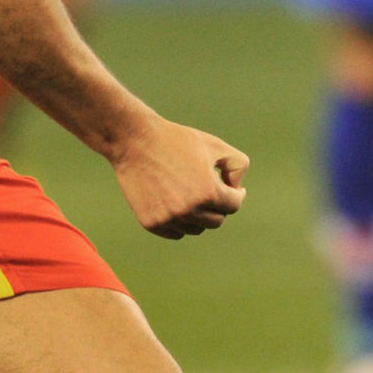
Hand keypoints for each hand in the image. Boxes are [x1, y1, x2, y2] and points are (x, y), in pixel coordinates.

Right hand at [109, 113, 249, 238]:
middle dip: (218, 205)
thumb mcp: (214, 144)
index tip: (232, 188)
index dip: (236, 194)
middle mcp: (188, 210)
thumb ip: (238, 165)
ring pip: (196, 228)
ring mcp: (169, 218)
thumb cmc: (176, 140)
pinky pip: (176, 232)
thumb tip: (236, 189)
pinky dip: (180, 222)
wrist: (134, 141)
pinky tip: (176, 203)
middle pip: (217, 220)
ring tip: (191, 195)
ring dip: (199, 215)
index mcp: (208, 192)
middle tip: (209, 189)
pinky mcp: (152, 223)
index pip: (234, 205)